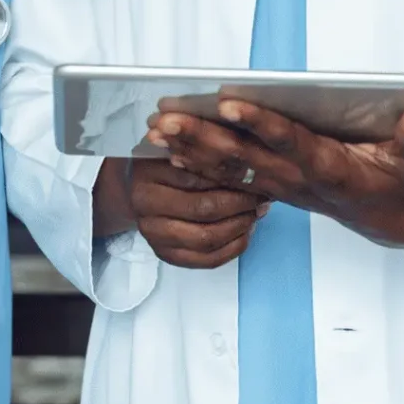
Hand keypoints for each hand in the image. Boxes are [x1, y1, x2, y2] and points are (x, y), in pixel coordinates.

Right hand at [96, 156, 267, 268]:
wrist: (141, 187)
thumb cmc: (168, 158)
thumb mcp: (183, 142)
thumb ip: (206, 146)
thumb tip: (249, 160)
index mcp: (148, 173)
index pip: (197, 177)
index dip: (233, 176)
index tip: (259, 171)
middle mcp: (144, 206)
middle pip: (203, 209)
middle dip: (241, 204)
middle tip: (263, 196)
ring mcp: (153, 235)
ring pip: (206, 239)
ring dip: (240, 227)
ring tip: (257, 212)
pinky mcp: (166, 255)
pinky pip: (206, 260)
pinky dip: (233, 248)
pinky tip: (247, 231)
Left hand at [152, 99, 403, 250]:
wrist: (393, 221)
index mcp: (331, 168)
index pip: (290, 142)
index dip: (261, 124)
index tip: (230, 103)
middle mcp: (298, 181)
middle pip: (244, 158)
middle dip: (202, 137)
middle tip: (166, 118)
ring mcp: (282, 187)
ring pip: (229, 169)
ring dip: (190, 151)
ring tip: (154, 131)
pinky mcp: (274, 188)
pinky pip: (229, 179)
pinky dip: (198, 166)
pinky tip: (168, 154)